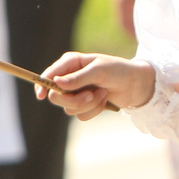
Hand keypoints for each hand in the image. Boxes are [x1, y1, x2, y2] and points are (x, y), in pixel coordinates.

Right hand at [37, 51, 156, 119]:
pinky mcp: (85, 105)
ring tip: (103, 94)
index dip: (42, 85)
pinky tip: (105, 100)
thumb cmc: (119, 70)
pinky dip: (94, 110)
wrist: (137, 84)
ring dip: (88, 104)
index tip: (42, 95)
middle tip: (90, 95)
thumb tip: (56, 83)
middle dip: (74, 100)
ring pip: (69, 108)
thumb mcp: (99, 70)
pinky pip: (80, 115)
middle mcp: (70, 78)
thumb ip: (78, 78)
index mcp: (71, 63)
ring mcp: (77, 93)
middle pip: (56, 96)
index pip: (49, 75)